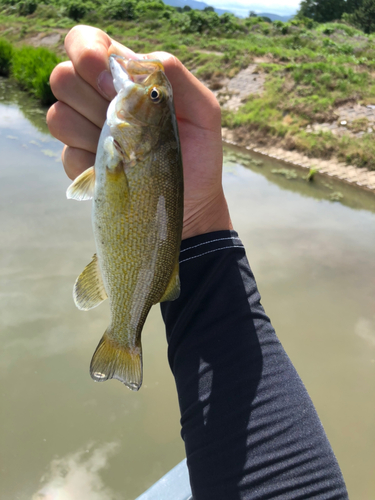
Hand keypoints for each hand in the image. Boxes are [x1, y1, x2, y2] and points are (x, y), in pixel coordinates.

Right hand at [47, 25, 231, 239]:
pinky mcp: (82, 164)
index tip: (106, 76)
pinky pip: (68, 156)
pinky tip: (122, 172)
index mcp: (126, 80)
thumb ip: (175, 76)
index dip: (86, 51)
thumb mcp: (202, 112)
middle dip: (90, 97)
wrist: (191, 204)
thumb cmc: (199, 155)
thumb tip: (131, 61)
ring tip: (130, 151)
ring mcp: (87, 133)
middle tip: (122, 121)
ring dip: (93, 133)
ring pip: (58, 116)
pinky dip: (95, 165)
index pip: (87, 44)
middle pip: (62, 77)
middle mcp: (99, 101)